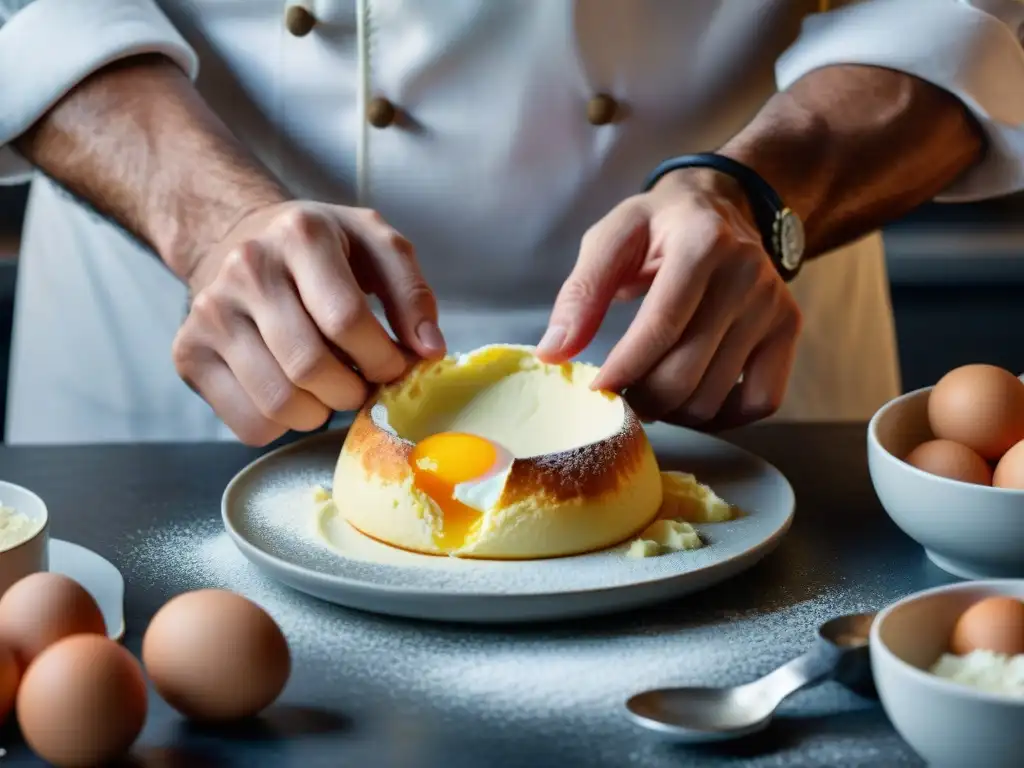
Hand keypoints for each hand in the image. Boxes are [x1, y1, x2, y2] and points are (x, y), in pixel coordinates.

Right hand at [172, 201, 444, 444]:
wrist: (234, 239)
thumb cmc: (319, 250)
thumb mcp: (375, 246)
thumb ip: (412, 292)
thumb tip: (430, 350)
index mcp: (301, 235)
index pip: (347, 320)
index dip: (383, 359)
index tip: (394, 367)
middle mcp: (246, 270)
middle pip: (310, 367)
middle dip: (353, 391)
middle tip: (362, 383)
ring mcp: (210, 313)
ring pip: (279, 403)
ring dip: (320, 412)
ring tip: (329, 388)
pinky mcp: (188, 353)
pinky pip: (249, 424)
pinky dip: (283, 426)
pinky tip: (294, 394)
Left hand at [537, 168, 801, 430]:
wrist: (722, 204)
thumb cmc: (658, 225)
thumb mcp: (611, 238)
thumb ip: (581, 292)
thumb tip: (554, 354)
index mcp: (702, 243)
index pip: (661, 327)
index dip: (623, 370)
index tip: (595, 393)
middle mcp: (747, 274)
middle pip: (687, 372)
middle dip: (642, 398)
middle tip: (620, 396)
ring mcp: (774, 305)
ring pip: (715, 396)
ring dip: (672, 412)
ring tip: (648, 392)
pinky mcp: (788, 328)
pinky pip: (760, 402)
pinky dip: (720, 417)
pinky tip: (690, 400)